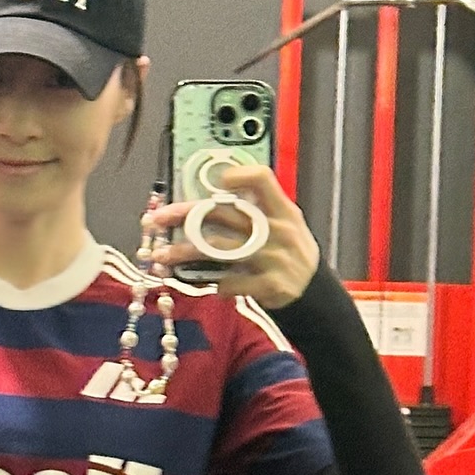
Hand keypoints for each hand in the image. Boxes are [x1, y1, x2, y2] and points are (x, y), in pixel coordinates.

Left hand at [141, 165, 319, 309]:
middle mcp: (279, 231)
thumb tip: (209, 202)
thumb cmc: (291, 259)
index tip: (213, 183)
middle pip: (224, 214)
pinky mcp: (270, 285)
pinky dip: (216, 285)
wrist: (318, 299)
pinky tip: (212, 286)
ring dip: (184, 253)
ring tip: (161, 256)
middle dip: (184, 215)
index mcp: (283, 211)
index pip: (262, 179)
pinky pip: (231, 283)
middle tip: (157, 220)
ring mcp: (275, 258)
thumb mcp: (285, 228)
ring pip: (218, 249)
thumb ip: (255, 214)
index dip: (237, 175)